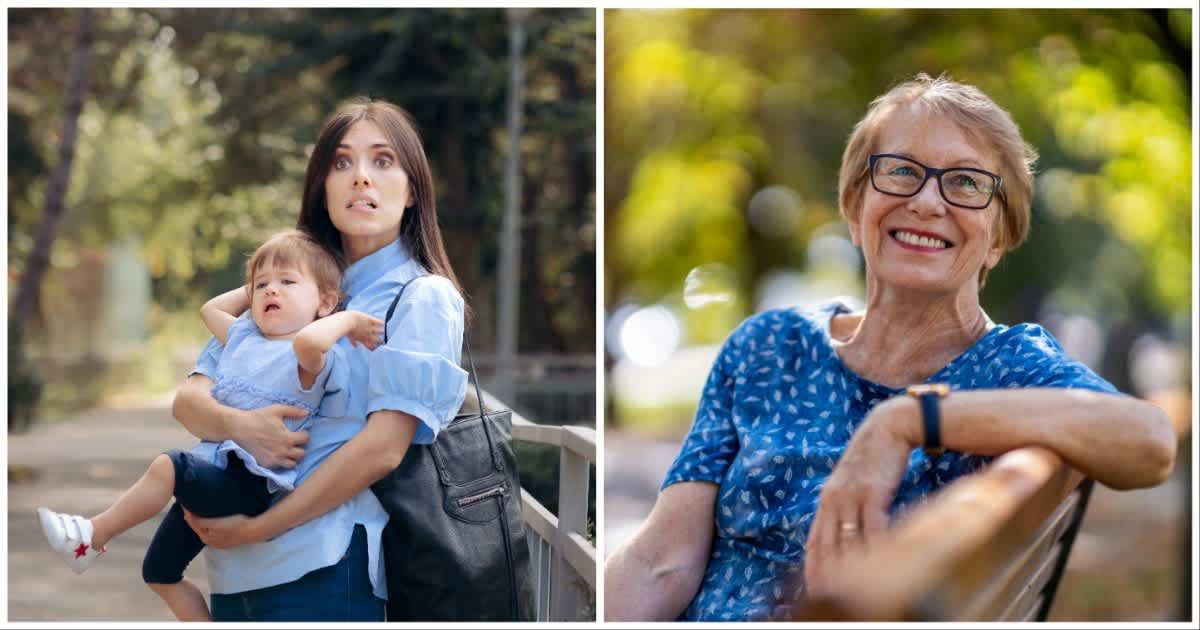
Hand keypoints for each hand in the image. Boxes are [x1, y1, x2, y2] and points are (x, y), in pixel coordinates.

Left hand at [183, 510, 260, 547]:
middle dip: (194, 518)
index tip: (185, 503)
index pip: (192, 523)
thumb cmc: (236, 525)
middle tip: (190, 505)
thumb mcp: (215, 523)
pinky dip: (210, 525)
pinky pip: (214, 531)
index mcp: (206, 537)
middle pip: (198, 527)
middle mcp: (211, 540)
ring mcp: (219, 540)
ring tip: (200, 511)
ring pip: (206, 529)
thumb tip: (187, 516)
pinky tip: (213, 520)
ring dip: (202, 521)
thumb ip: (200, 521)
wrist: (253, 530)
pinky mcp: (227, 539)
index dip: (188, 513)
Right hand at [233, 404, 309, 468]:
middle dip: (300, 448)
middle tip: (293, 443)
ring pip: (292, 464)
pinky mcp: (266, 464)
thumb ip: (294, 411)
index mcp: (288, 438)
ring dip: (292, 458)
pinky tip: (277, 455)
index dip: (304, 434)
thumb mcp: (277, 410)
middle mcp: (283, 451)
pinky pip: (279, 467)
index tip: (299, 432)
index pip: (305, 439)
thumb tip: (307, 413)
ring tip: (287, 451)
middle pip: (301, 454)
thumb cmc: (258, 417)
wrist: (240, 428)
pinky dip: (281, 463)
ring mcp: (275, 459)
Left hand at [345, 311, 384, 349]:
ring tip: (387, 332)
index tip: (376, 347)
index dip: (374, 347)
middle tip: (384, 342)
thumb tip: (356, 346)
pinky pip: (379, 323)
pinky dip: (383, 323)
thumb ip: (354, 342)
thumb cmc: (347, 329)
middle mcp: (368, 335)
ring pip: (381, 331)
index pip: (371, 347)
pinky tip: (385, 323)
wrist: (347, 321)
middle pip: (378, 340)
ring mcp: (371, 328)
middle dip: (381, 341)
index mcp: (363, 340)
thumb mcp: (350, 337)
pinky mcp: (371, 321)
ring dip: (384, 332)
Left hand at [804, 397, 916, 596]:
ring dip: (853, 570)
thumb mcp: (851, 485)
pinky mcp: (872, 492)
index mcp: (825, 501)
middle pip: (828, 548)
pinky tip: (880, 566)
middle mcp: (833, 501)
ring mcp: (851, 496)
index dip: (812, 570)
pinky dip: (875, 549)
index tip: (813, 593)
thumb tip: (846, 538)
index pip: (814, 544)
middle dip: (829, 577)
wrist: (888, 427)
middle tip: (829, 601)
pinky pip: (872, 528)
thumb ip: (845, 509)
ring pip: (849, 542)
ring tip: (857, 593)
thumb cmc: (874, 459)